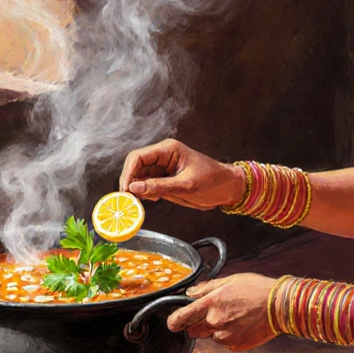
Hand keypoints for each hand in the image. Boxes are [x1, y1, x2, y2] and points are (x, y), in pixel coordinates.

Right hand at [118, 138, 244, 209]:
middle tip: (127, 200)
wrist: (228, 188)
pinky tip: (149, 200)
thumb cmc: (213, 181)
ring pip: (140, 176)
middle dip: (130, 182)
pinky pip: (148, 184)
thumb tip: (134, 188)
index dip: (128, 173)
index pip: (138, 157)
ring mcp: (163, 167)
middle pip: (136, 166)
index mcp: (168, 150)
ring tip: (137, 203)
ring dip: (136, 189)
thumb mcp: (186, 186)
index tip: (125, 190)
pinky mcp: (165, 178)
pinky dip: (145, 193)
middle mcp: (163, 156)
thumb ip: (159, 187)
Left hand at [166, 273, 276, 351]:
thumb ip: (206, 288)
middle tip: (212, 315)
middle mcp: (215, 322)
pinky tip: (242, 325)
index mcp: (211, 304)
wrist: (280, 306)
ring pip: (210, 337)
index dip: (174, 321)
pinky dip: (229, 336)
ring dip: (215, 330)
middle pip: (193, 331)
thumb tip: (189, 293)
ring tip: (234, 317)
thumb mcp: (229, 280)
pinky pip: (225, 343)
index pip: (180, 318)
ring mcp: (225, 337)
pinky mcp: (235, 346)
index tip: (174, 322)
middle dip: (197, 324)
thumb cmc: (256, 289)